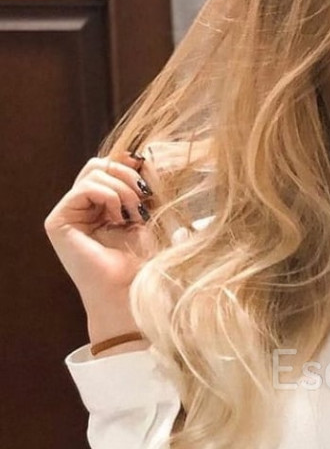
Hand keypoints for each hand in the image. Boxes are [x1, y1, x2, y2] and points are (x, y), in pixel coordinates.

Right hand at [43, 149, 159, 312]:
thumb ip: (143, 186)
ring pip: (93, 172)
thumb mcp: (150, 215)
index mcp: (101, 206)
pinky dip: (107, 195)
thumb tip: (143, 156)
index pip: (109, 167)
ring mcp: (68, 214)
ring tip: (134, 213)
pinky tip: (118, 217)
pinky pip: (83, 188)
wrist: (132, 292)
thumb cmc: (144, 262)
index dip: (130, 165)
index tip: (151, 181)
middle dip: (126, 174)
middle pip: (99, 164)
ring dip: (121, 188)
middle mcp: (82, 209)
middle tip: (144, 196)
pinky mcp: (58, 222)